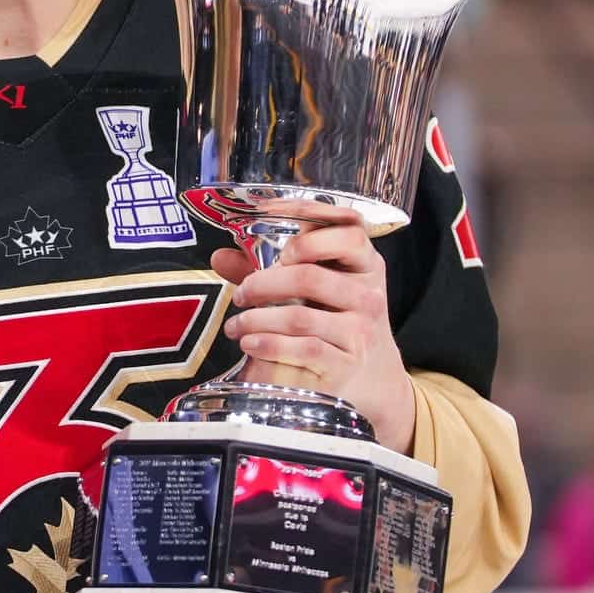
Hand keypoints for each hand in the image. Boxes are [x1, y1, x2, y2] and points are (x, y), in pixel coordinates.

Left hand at [210, 199, 417, 452]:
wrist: (373, 379)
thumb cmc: (338, 324)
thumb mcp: (319, 292)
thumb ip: (272, 270)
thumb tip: (220, 256)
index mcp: (365, 264)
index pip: (348, 225)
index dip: (308, 214)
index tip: (267, 213)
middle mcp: (368, 294)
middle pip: (308, 274)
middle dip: (263, 283)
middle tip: (242, 293)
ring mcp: (361, 331)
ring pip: (299, 316)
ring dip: (256, 319)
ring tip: (236, 325)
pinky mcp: (347, 363)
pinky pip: (302, 348)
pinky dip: (267, 345)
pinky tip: (249, 343)